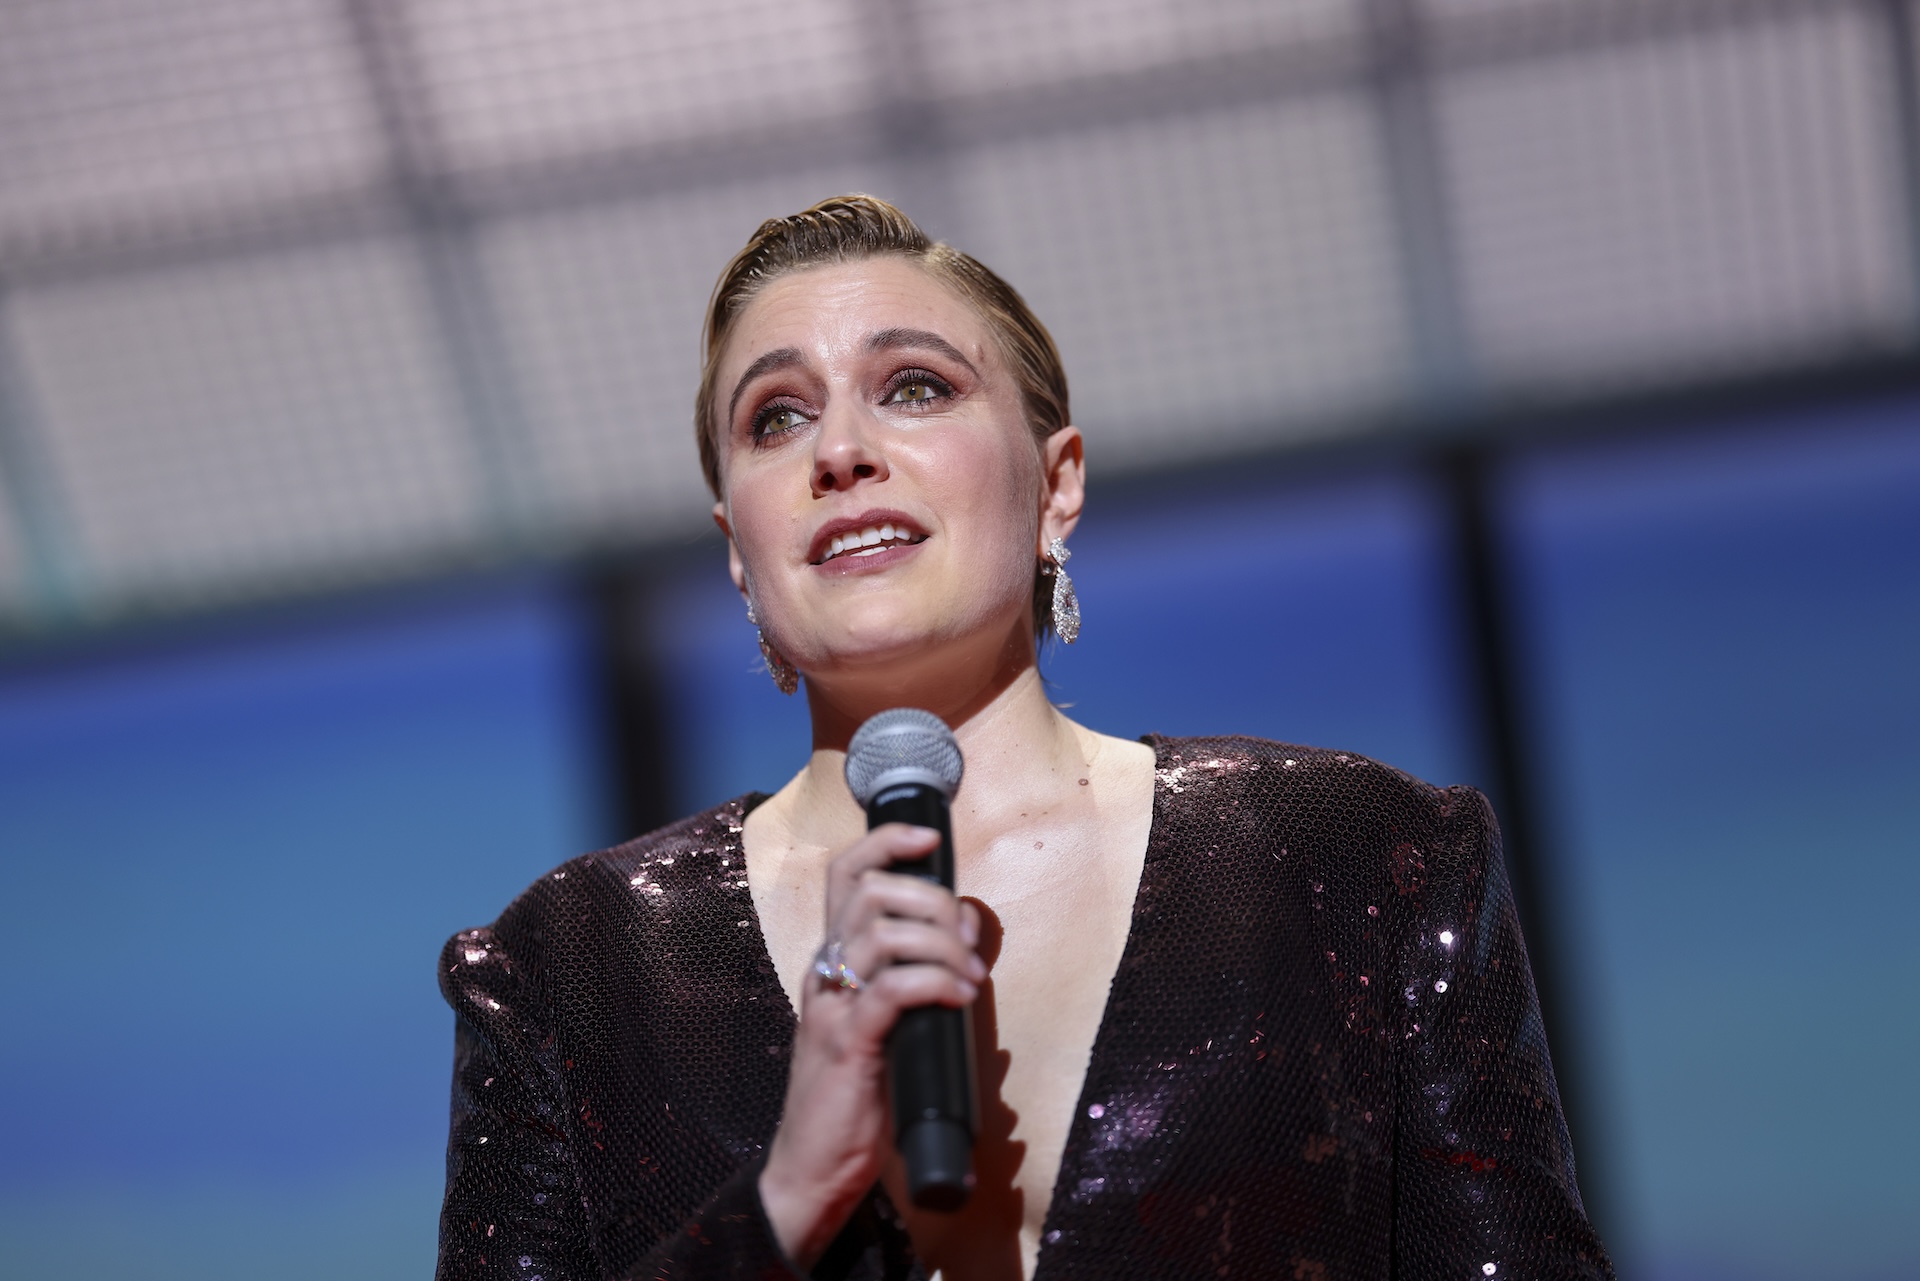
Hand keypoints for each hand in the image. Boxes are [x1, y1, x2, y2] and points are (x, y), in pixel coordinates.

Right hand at [758, 823, 984, 1267]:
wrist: (813, 1169)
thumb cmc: (854, 1097)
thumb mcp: (882, 1024)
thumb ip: (910, 979)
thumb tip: (965, 942)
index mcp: (833, 961)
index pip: (846, 874)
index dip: (886, 841)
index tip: (929, 837)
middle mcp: (826, 973)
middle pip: (872, 892)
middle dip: (934, 901)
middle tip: (966, 940)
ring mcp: (833, 1007)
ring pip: (884, 933)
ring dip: (942, 945)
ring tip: (970, 978)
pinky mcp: (849, 1045)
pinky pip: (893, 989)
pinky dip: (935, 982)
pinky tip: (957, 997)